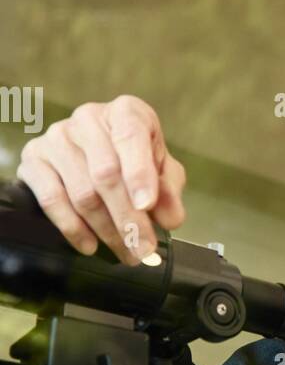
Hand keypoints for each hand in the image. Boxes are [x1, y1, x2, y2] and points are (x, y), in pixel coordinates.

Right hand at [16, 95, 185, 264]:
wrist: (98, 152)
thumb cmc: (135, 160)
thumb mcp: (162, 171)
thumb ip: (169, 191)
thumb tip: (170, 219)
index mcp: (125, 112)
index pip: (130, 136)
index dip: (139, 173)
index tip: (147, 206)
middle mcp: (87, 118)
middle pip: (105, 174)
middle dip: (127, 218)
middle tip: (142, 248)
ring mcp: (56, 138)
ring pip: (81, 192)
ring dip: (105, 230)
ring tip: (125, 252)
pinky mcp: (33, 160)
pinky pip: (51, 199)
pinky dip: (72, 228)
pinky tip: (90, 245)